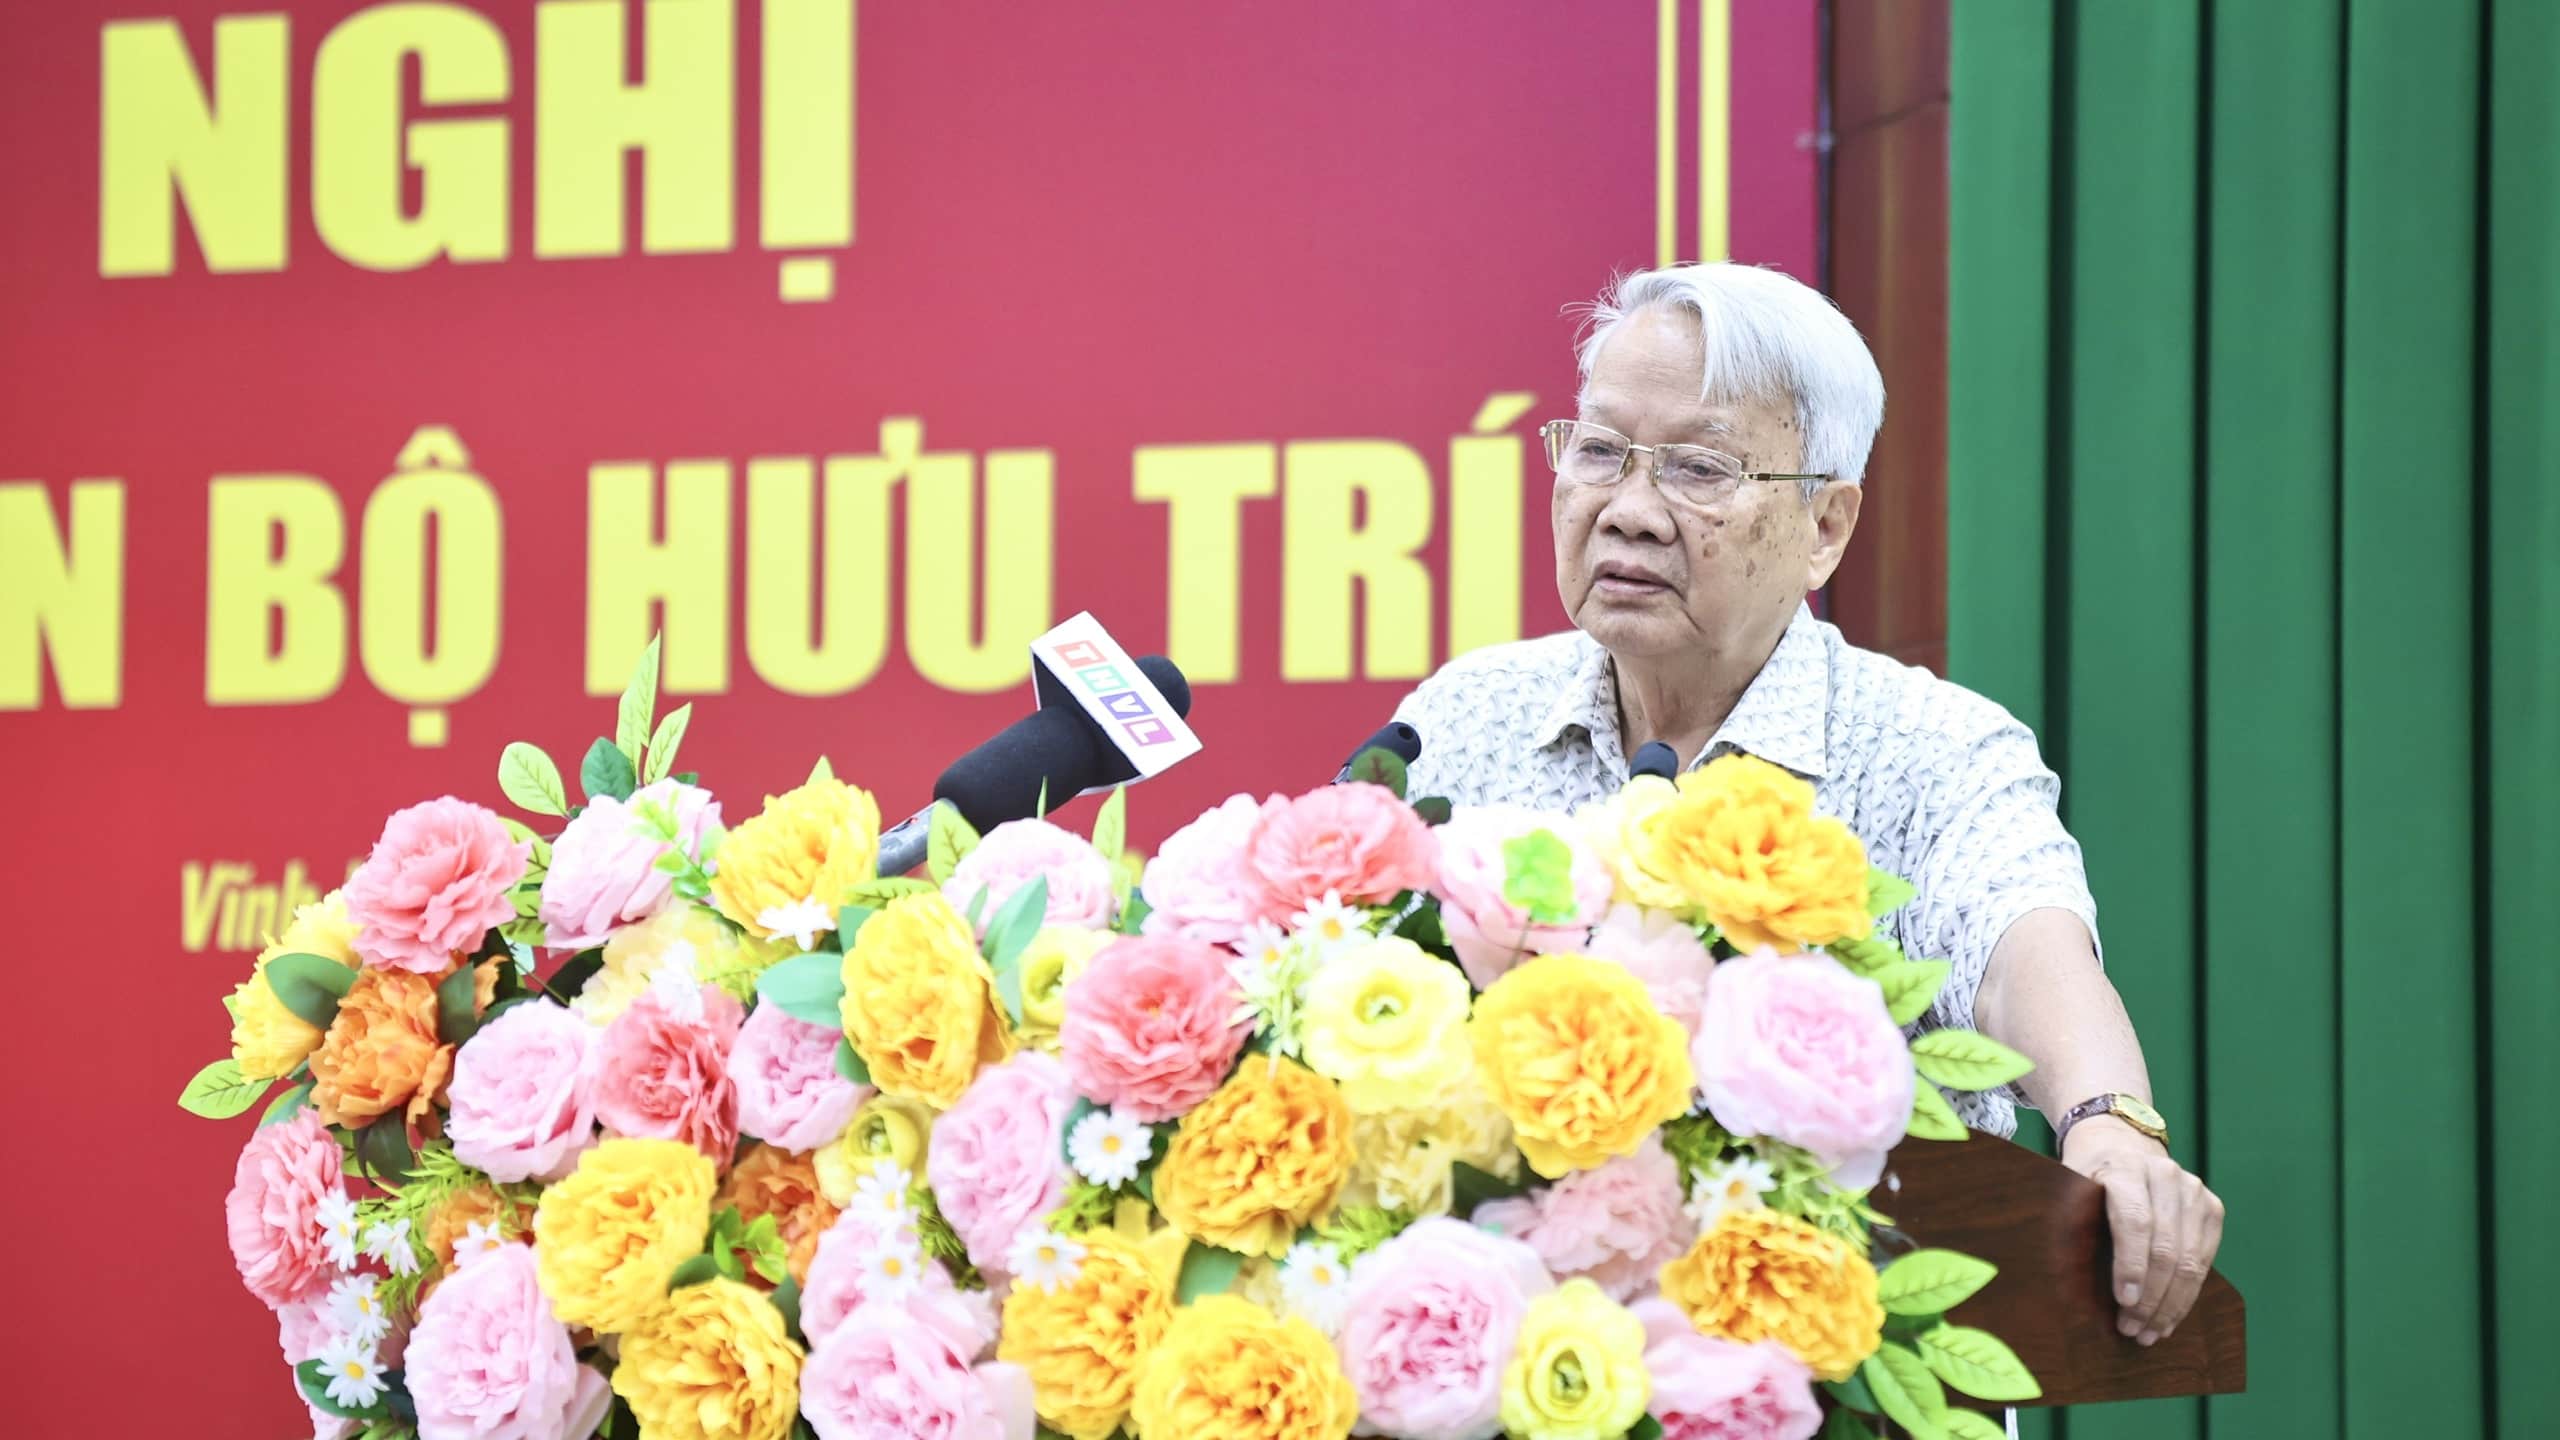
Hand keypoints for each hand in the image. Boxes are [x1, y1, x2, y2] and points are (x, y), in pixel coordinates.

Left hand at [2062, 1117, 2225, 1344]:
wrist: (2121, 1143)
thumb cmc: (2086, 1176)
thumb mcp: (2067, 1189)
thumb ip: (2068, 1225)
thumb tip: (2062, 1280)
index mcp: (2124, 1168)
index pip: (2134, 1221)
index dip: (2131, 1265)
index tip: (2123, 1303)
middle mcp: (2165, 1175)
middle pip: (2166, 1248)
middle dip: (2151, 1297)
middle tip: (2133, 1331)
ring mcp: (2193, 1190)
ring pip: (2191, 1260)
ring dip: (2172, 1304)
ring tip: (2151, 1333)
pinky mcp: (2211, 1207)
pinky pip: (2205, 1260)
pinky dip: (2188, 1293)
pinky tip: (2170, 1316)